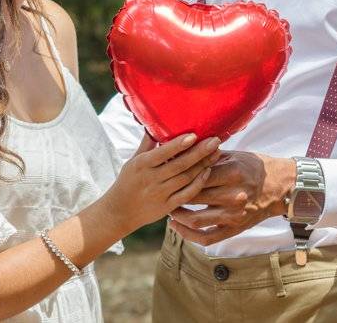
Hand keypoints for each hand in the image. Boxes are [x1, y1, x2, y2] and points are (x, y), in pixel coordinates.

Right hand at [102, 133, 221, 235]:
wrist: (119, 211)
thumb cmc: (127, 181)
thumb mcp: (133, 161)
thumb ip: (147, 144)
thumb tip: (157, 124)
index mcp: (142, 165)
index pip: (163, 153)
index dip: (179, 144)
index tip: (194, 135)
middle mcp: (151, 179)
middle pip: (179, 165)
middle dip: (199, 152)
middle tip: (215, 140)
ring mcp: (160, 194)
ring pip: (186, 178)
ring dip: (203, 165)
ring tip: (216, 152)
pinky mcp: (167, 207)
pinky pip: (187, 195)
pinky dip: (198, 183)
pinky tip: (208, 172)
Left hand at [168, 151, 295, 245]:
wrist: (281, 187)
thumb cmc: (254, 167)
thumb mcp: (235, 156)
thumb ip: (210, 156)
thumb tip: (183, 150)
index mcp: (232, 173)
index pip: (197, 176)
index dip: (179, 175)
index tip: (166, 173)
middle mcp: (233, 196)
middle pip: (193, 197)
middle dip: (174, 194)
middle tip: (162, 191)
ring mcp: (234, 215)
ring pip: (196, 220)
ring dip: (178, 216)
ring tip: (168, 209)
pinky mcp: (235, 228)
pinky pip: (207, 238)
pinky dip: (189, 235)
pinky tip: (178, 227)